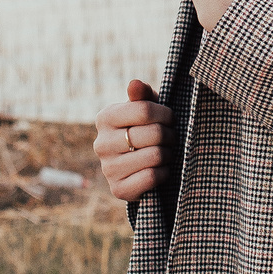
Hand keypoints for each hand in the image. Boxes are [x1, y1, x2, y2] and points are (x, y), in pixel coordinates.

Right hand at [94, 80, 172, 202]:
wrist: (137, 167)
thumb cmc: (144, 130)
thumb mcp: (144, 109)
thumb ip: (142, 95)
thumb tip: (135, 84)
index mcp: (105, 118)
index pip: (144, 110)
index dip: (166, 114)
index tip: (170, 118)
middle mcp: (101, 143)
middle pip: (153, 134)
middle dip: (170, 135)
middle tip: (171, 137)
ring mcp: (107, 168)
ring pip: (155, 156)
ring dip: (169, 154)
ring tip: (167, 152)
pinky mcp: (118, 189)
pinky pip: (152, 177)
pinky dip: (164, 173)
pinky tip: (161, 169)